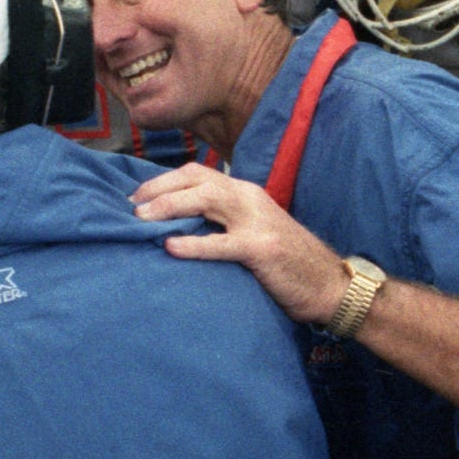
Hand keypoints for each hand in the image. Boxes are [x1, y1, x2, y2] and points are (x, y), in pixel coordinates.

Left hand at [131, 163, 349, 324]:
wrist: (329, 284)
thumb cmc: (286, 262)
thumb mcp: (251, 231)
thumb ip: (221, 222)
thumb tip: (176, 225)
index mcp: (244, 192)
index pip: (195, 174)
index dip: (161, 182)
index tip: (135, 199)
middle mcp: (249, 198)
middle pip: (195, 180)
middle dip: (158, 190)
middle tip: (130, 208)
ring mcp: (257, 221)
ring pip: (206, 201)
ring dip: (169, 207)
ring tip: (141, 220)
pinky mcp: (262, 248)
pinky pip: (222, 243)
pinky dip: (194, 244)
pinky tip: (171, 247)